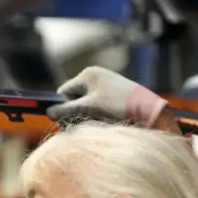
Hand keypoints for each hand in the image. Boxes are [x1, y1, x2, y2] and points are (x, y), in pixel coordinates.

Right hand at [47, 66, 169, 128]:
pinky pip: (98, 105)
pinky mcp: (115, 93)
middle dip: (76, 112)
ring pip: (86, 103)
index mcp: (87, 74)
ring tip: (99, 122)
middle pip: (74, 98)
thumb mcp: (89, 108)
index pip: (63, 92)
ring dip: (87, 115)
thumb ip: (66, 110)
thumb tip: (48, 112)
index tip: (67, 121)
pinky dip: (99, 115)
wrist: (148, 109)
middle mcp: (96, 75)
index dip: (62, 107)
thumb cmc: (117, 106)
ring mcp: (106, 84)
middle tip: (84, 123)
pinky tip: (108, 121)